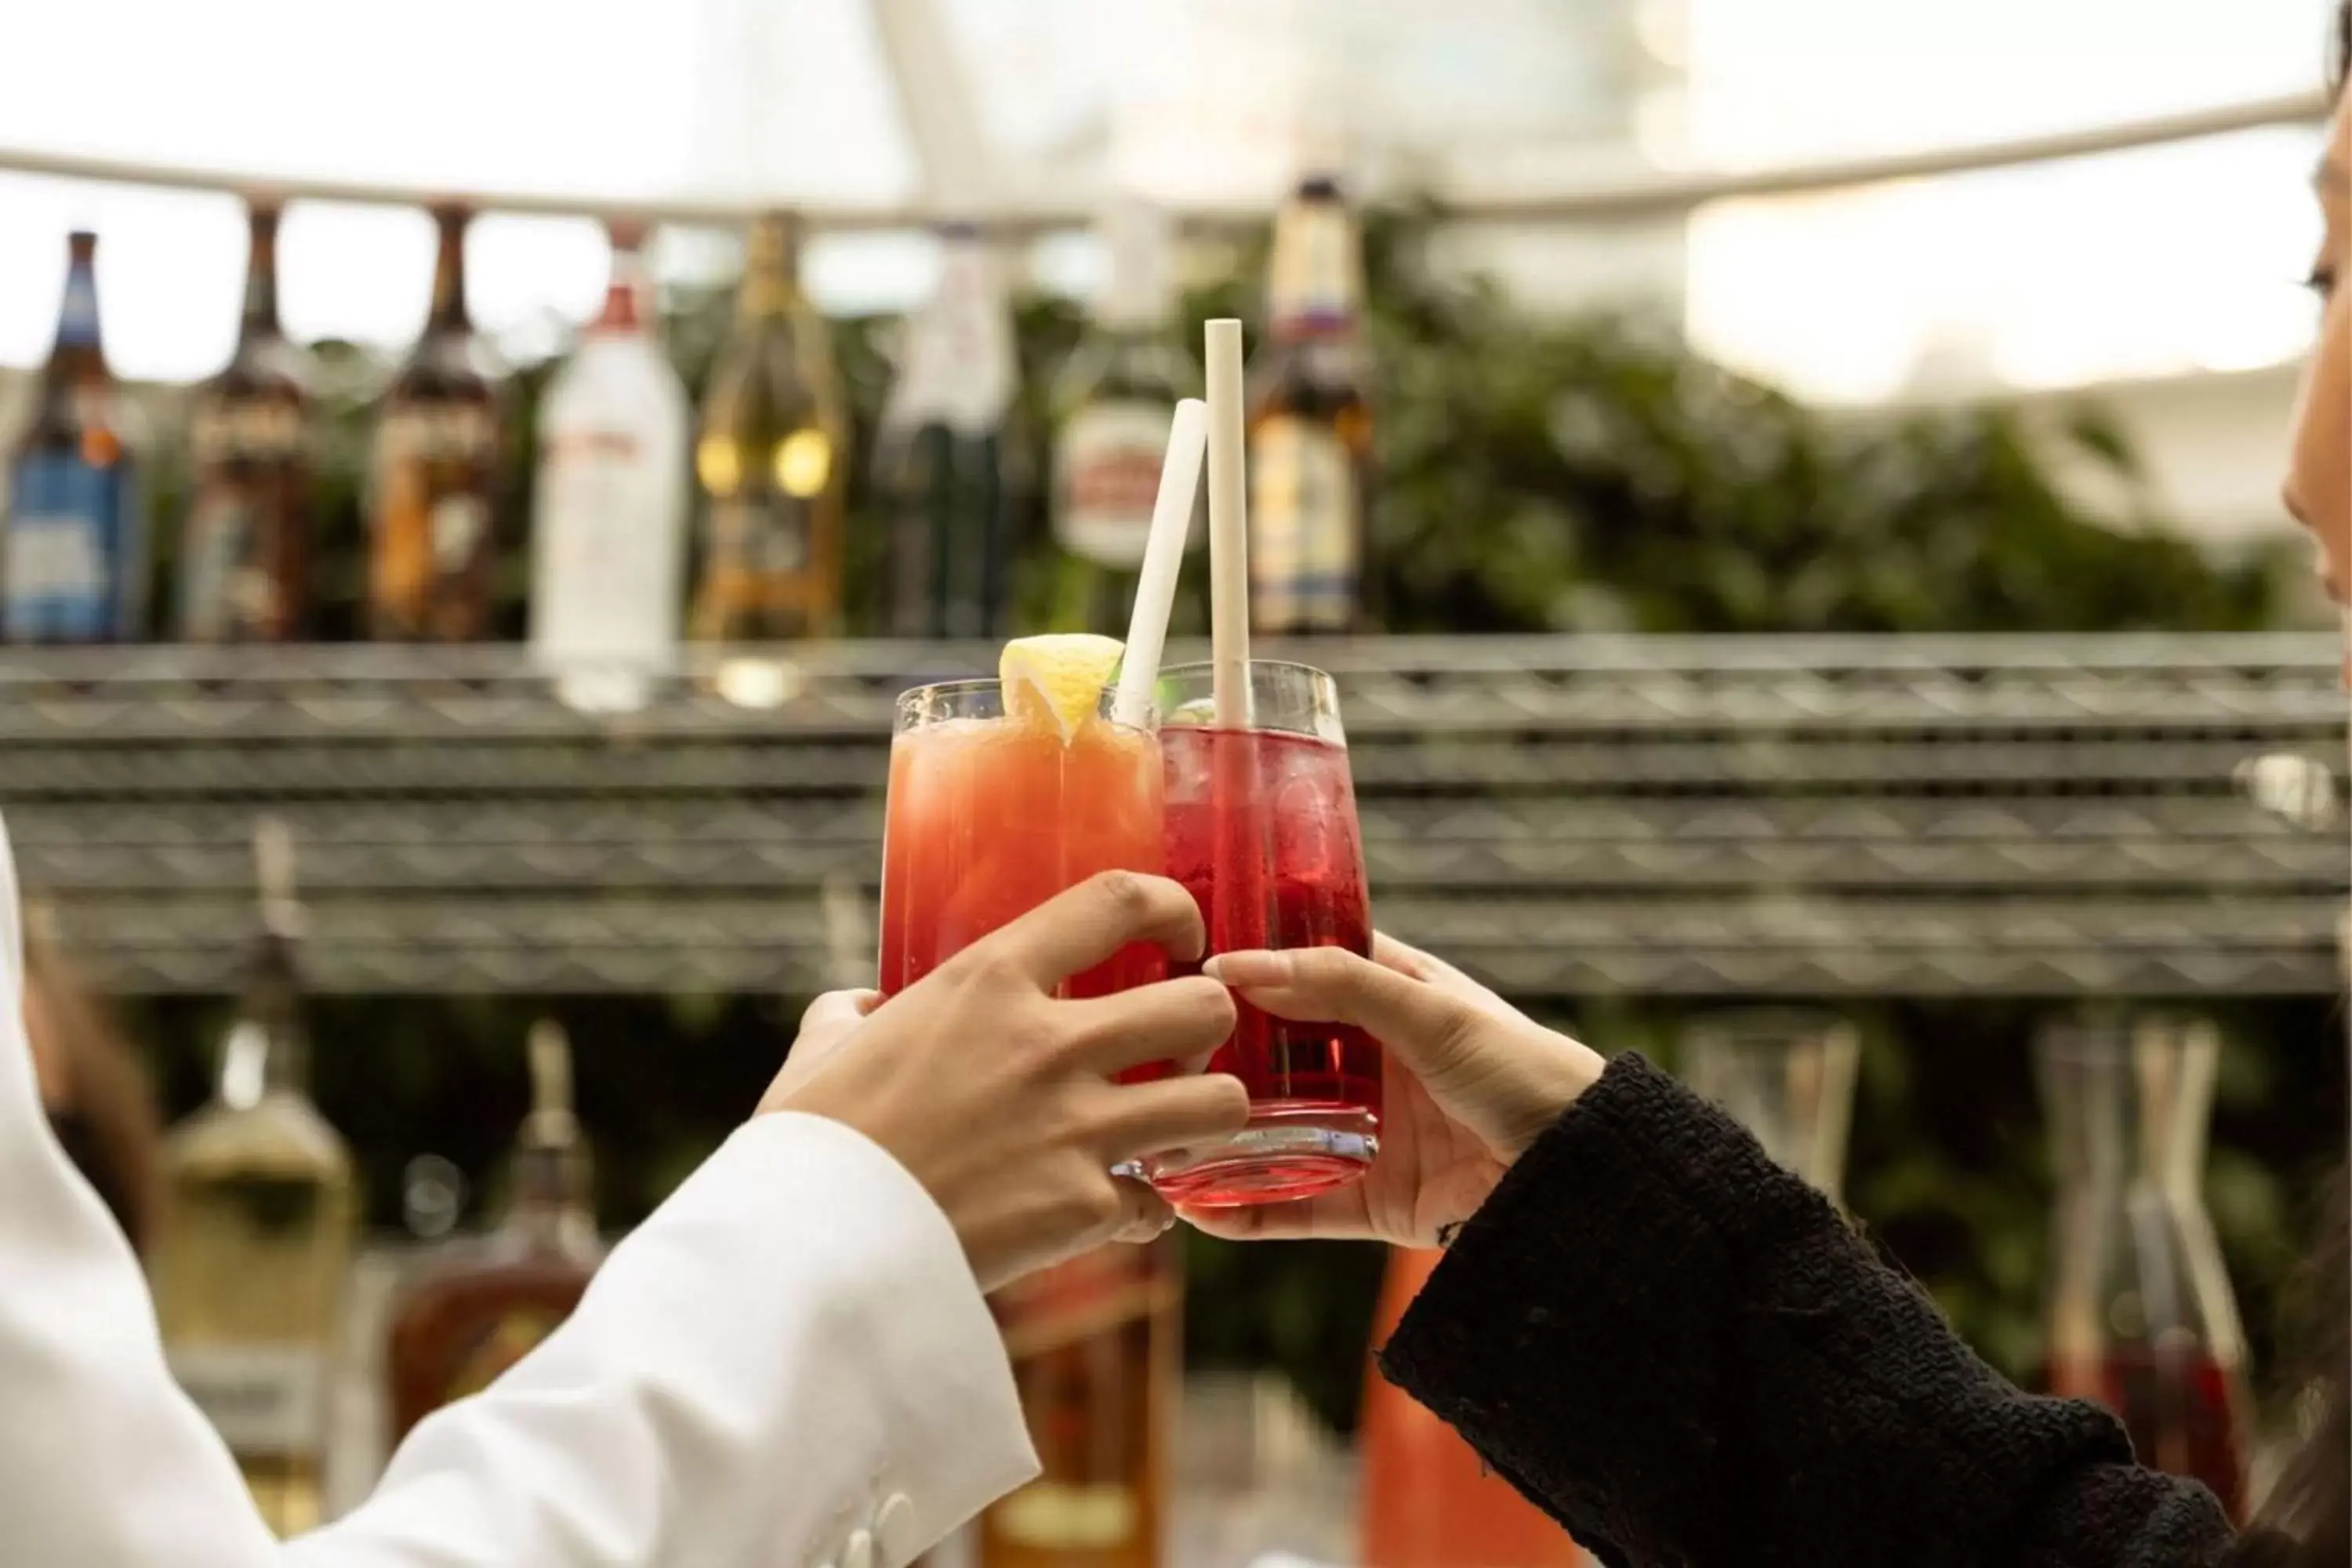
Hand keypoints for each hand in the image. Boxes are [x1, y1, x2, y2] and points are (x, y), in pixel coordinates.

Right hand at [764, 870, 1251, 1291]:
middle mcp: (1047, 1044)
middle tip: (1171, 1055)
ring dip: (1203, 1118)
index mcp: (988, 981)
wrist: (806, 1250)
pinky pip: (1158, 1203)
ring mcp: (1073, 1128)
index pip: (1120, 900)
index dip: (1175, 911)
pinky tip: (1110, 1215)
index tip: (1180, 940)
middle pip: (1204, 1006)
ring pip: (1220, 1103)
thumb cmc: (810, 1144)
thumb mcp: (822, 1050)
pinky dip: (1143, 1213)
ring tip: (1165, 1131)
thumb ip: (853, 1015)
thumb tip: (861, 1010)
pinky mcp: (1081, 1209)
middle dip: (1206, 1029)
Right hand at [1184, 934, 1603, 1248]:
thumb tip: (1239, 966)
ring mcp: (1368, 1131)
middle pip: (1274, 1055)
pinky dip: (1246, 1210)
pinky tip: (1195, 1208)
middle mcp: (1371, 1060)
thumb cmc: (1525, 1069)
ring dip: (1217, 1138)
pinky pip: (1296, 1206)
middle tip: (1143, 1056)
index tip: (1173, 962)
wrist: (1586, 1176)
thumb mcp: (1431, 1011)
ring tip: (1150, 1134)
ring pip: (1274, 1132)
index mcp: (1390, 995)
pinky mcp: (1373, 1199)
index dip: (1245, 965)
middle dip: (1213, 1060)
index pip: (1302, 967)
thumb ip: (1338, 985)